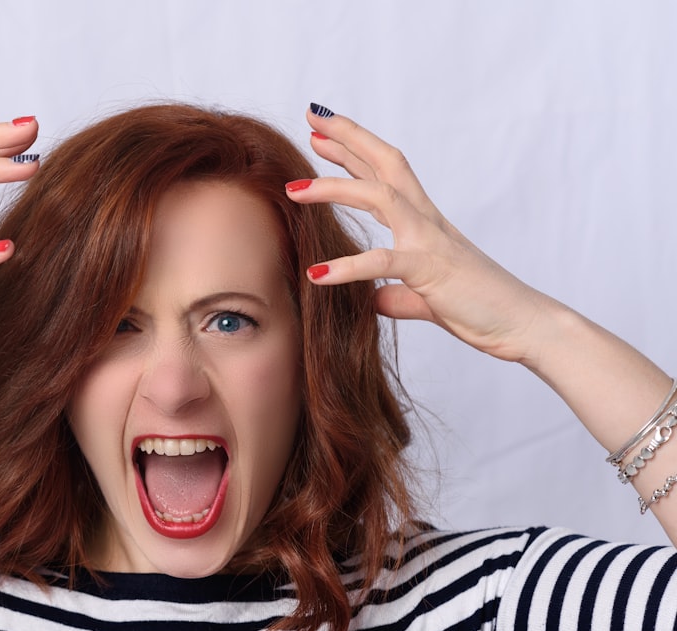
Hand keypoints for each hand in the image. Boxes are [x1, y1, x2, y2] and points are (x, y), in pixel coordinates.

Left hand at [286, 107, 558, 363]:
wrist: (525, 326)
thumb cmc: (482, 307)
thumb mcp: (428, 299)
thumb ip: (399, 295)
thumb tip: (376, 301)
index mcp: (426, 224)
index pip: (387, 174)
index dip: (355, 150)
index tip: (322, 134)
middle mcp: (428, 222)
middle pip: (386, 163)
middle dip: (348, 137)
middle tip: (312, 117)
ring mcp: (430, 242)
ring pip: (380, 196)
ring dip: (334, 188)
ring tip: (294, 190)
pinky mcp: (431, 271)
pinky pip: (383, 263)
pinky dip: (348, 267)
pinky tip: (317, 275)